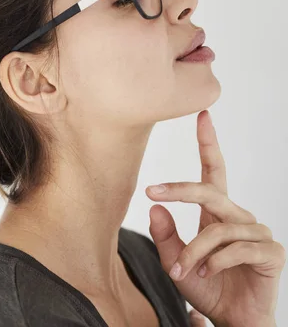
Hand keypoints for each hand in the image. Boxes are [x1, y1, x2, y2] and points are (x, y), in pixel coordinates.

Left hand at [145, 110, 284, 326]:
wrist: (232, 320)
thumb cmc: (205, 287)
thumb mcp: (175, 261)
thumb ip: (165, 236)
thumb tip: (154, 208)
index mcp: (217, 214)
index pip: (213, 172)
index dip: (209, 144)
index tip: (202, 116)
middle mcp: (238, 217)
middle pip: (210, 190)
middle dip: (180, 189)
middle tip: (152, 191)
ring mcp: (257, 233)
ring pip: (216, 228)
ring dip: (192, 251)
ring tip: (182, 271)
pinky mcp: (271, 252)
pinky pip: (235, 248)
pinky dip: (213, 262)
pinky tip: (206, 274)